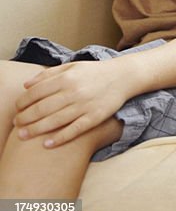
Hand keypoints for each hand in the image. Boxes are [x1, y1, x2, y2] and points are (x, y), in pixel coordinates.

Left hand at [14, 60, 130, 147]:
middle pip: (42, 108)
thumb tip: (26, 85)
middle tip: (17, 124)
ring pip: (55, 121)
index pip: (36, 92)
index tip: (17, 108)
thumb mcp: (72, 66)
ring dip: (36, 130)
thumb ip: (48, 74)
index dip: (22, 102)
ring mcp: (85, 105)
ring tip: (23, 135)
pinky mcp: (95, 117)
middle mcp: (74, 91)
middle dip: (25, 118)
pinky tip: (47, 144)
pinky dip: (60, 138)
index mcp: (67, 77)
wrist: (124, 76)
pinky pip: (75, 130)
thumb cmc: (95, 72)